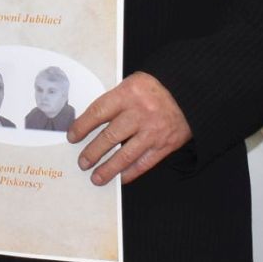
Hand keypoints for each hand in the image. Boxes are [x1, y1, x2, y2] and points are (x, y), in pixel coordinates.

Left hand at [71, 72, 190, 185]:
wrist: (189, 93)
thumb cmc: (156, 88)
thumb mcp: (133, 83)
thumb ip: (114, 100)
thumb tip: (90, 122)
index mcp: (129, 94)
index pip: (98, 112)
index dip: (82, 127)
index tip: (73, 136)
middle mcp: (140, 113)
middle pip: (109, 137)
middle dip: (92, 153)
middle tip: (82, 162)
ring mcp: (153, 131)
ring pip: (125, 155)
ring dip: (108, 169)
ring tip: (96, 178)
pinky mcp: (165, 145)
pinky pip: (144, 163)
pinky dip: (130, 173)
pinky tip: (120, 177)